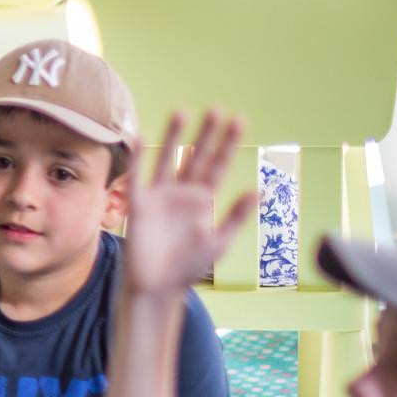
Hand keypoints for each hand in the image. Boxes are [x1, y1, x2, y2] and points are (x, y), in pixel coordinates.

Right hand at [119, 110, 253, 297]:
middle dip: (207, 134)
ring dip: (175, 137)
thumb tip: (259, 191)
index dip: (228, 144)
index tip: (239, 120)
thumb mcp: (219, 242)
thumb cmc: (188, 267)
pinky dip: (138, 158)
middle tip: (217, 109)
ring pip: (169, 159)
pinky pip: (137, 177)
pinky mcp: (139, 205)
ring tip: (182, 111)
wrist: (157, 287)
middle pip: (197, 156)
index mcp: (204, 200)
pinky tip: (140, 138)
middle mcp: (183, 193)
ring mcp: (160, 196)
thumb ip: (236, 215)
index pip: (219, 165)